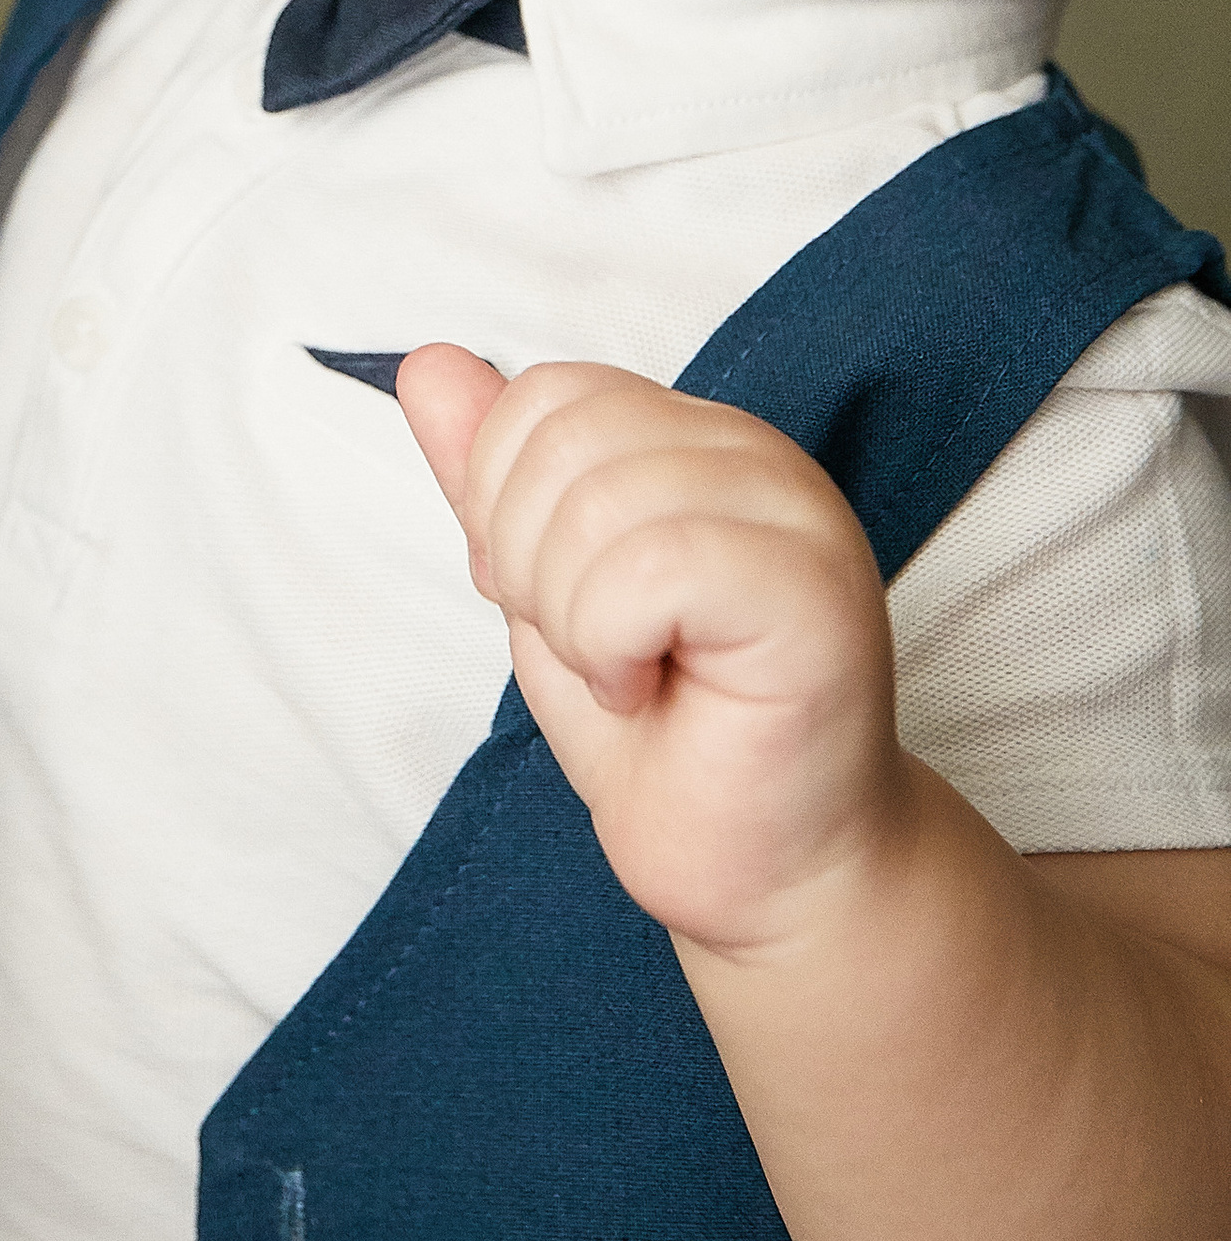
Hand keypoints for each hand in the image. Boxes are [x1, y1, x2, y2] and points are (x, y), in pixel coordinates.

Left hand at [393, 344, 912, 958]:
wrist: (760, 875)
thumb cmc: (662, 740)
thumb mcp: (540, 589)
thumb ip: (490, 478)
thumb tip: (426, 365)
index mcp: (695, 441)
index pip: (545, 394)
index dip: (506, 509)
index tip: (558, 605)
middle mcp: (756, 456)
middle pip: (561, 436)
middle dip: (532, 567)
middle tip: (598, 651)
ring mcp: (797, 516)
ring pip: (599, 500)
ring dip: (574, 620)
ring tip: (630, 674)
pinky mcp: (814, 591)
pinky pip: (652, 565)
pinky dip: (612, 643)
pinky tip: (652, 689)